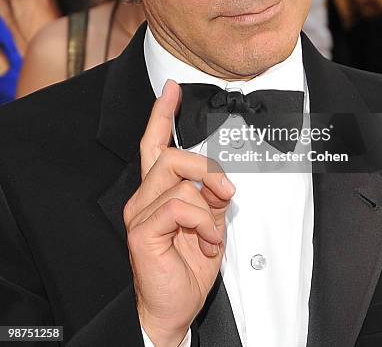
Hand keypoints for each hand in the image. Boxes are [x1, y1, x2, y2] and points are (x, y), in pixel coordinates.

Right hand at [123, 80, 234, 346]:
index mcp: (157, 193)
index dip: (162, 114)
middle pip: (171, 156)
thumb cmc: (186, 269)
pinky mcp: (141, 230)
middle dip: (205, 169)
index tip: (171, 91)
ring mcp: (140, 213)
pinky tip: (204, 241)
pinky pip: (180, 206)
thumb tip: (219, 182)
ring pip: (181, 182)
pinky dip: (203, 222)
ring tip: (211, 234)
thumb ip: (210, 197)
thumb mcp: (209, 225)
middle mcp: (143, 198)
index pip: (155, 144)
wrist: (173, 309)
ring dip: (209, 209)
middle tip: (224, 191)